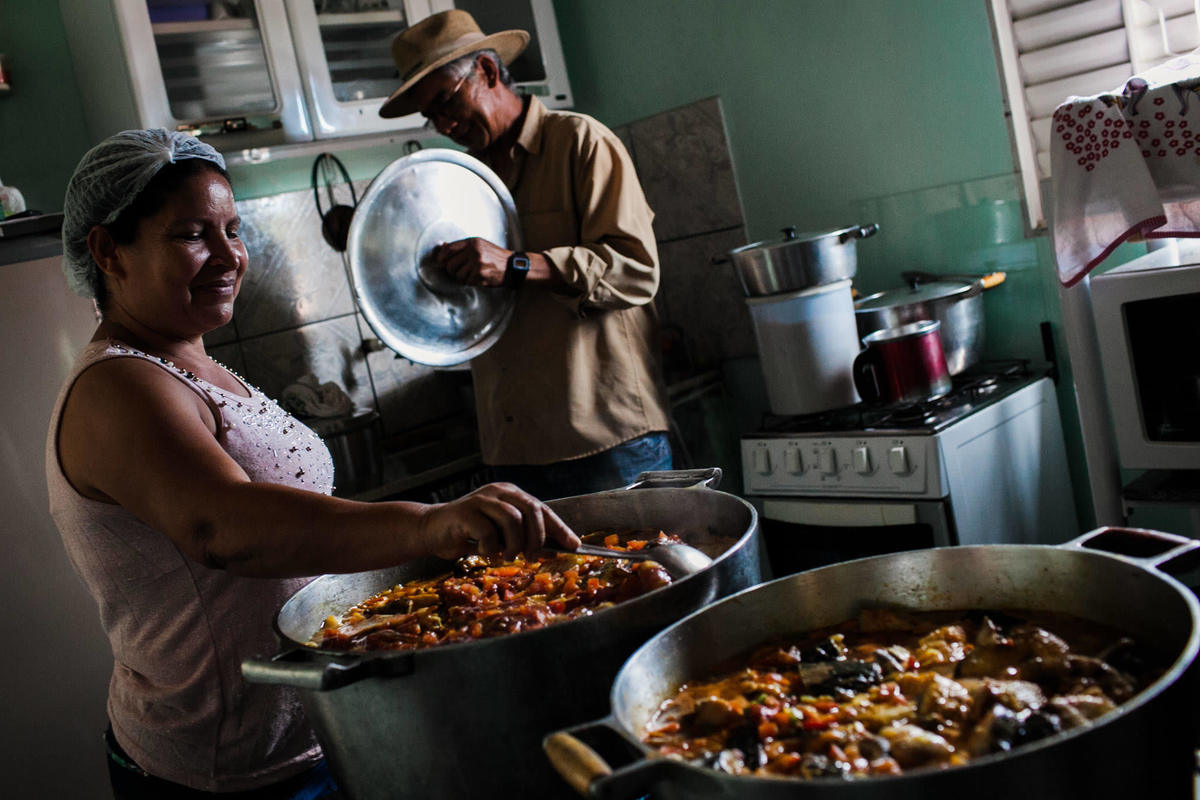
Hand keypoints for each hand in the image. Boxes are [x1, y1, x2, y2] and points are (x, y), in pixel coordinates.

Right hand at [418, 482, 580, 559]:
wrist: (430, 531)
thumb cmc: (468, 534)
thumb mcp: (499, 537)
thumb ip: (522, 539)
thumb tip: (552, 550)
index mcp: (509, 494)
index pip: (542, 509)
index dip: (559, 528)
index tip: (574, 545)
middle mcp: (498, 492)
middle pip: (531, 509)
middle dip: (537, 537)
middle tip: (532, 556)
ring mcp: (480, 499)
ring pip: (512, 519)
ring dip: (514, 544)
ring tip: (506, 555)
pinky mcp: (464, 511)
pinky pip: (487, 530)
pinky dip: (491, 547)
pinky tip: (485, 552)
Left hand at [434, 237, 509, 285]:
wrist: (512, 266)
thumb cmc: (495, 256)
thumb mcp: (479, 245)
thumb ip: (462, 246)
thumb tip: (443, 245)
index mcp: (472, 242)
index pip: (449, 249)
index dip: (441, 257)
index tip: (440, 261)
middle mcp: (474, 251)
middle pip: (450, 264)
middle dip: (452, 270)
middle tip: (459, 271)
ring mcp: (477, 263)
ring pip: (458, 275)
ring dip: (463, 277)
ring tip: (473, 274)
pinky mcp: (480, 274)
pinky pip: (467, 281)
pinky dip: (471, 282)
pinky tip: (479, 277)